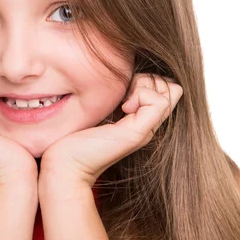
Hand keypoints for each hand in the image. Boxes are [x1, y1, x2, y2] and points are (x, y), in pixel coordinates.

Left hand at [38, 73, 182, 198]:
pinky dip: (141, 95)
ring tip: (123, 101)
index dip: (149, 79)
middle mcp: (149, 124)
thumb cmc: (78, 134)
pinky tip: (123, 108)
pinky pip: (158, 101)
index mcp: (142, 118)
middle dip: (149, 79)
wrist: (66, 164)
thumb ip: (119, 95)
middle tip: (125, 93)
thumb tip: (129, 76)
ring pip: (170, 90)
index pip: (168, 87)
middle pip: (172, 86)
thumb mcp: (104, 107)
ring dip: (145, 85)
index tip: (124, 90)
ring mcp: (147, 129)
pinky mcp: (139, 132)